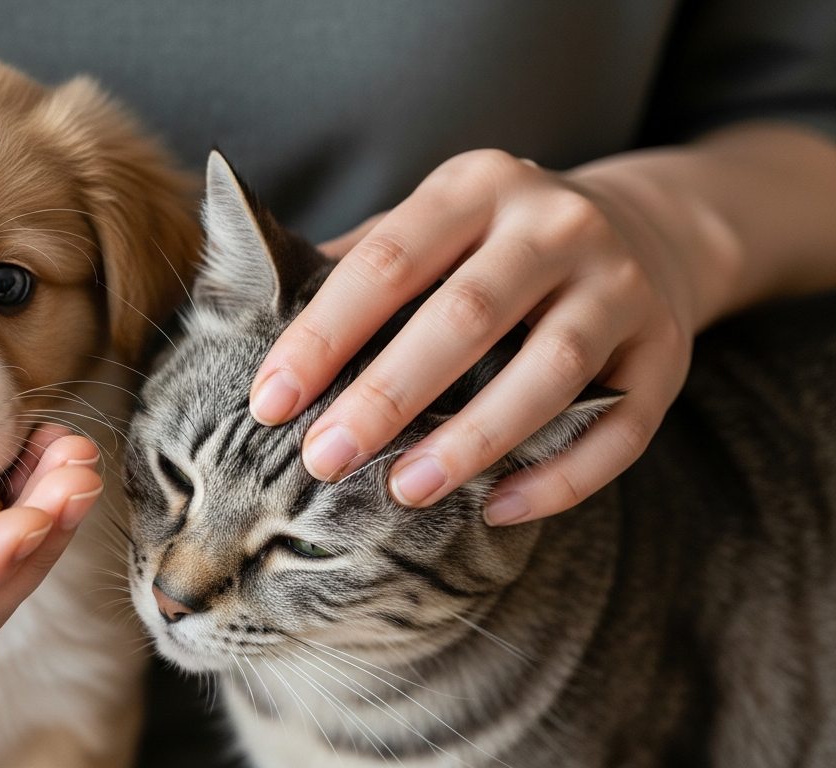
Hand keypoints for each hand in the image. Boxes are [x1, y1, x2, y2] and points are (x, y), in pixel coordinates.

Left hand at [250, 149, 709, 524]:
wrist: (649, 226)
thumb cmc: (496, 244)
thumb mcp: (433, 224)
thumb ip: (360, 265)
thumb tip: (252, 320)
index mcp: (477, 187)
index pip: (386, 263)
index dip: (323, 337)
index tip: (270, 401)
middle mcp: (555, 225)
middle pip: (465, 317)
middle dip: (386, 396)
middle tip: (322, 458)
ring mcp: (621, 285)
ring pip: (549, 372)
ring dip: (471, 440)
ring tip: (406, 490)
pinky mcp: (667, 352)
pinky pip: (620, 428)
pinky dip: (559, 476)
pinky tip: (496, 507)